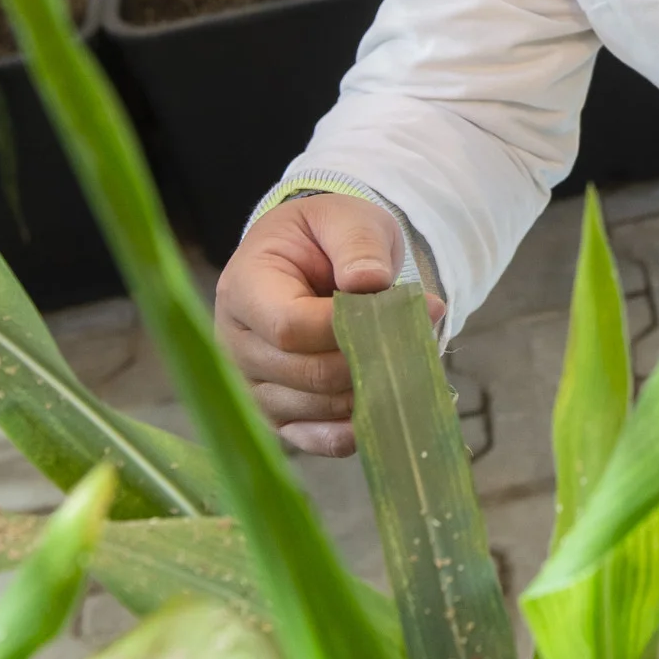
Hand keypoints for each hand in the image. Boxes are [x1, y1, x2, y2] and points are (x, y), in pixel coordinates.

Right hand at [215, 196, 435, 455]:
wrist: (308, 258)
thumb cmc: (323, 237)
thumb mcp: (345, 220)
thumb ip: (358, 246)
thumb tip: (370, 283)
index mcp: (244, 289)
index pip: (290, 326)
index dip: (346, 329)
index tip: (403, 312)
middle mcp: (236, 344)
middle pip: (307, 374)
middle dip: (370, 360)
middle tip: (422, 338)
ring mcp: (252, 386)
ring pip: (316, 408)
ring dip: (370, 391)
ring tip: (412, 360)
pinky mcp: (276, 414)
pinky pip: (314, 439)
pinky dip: (354, 430)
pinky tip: (388, 410)